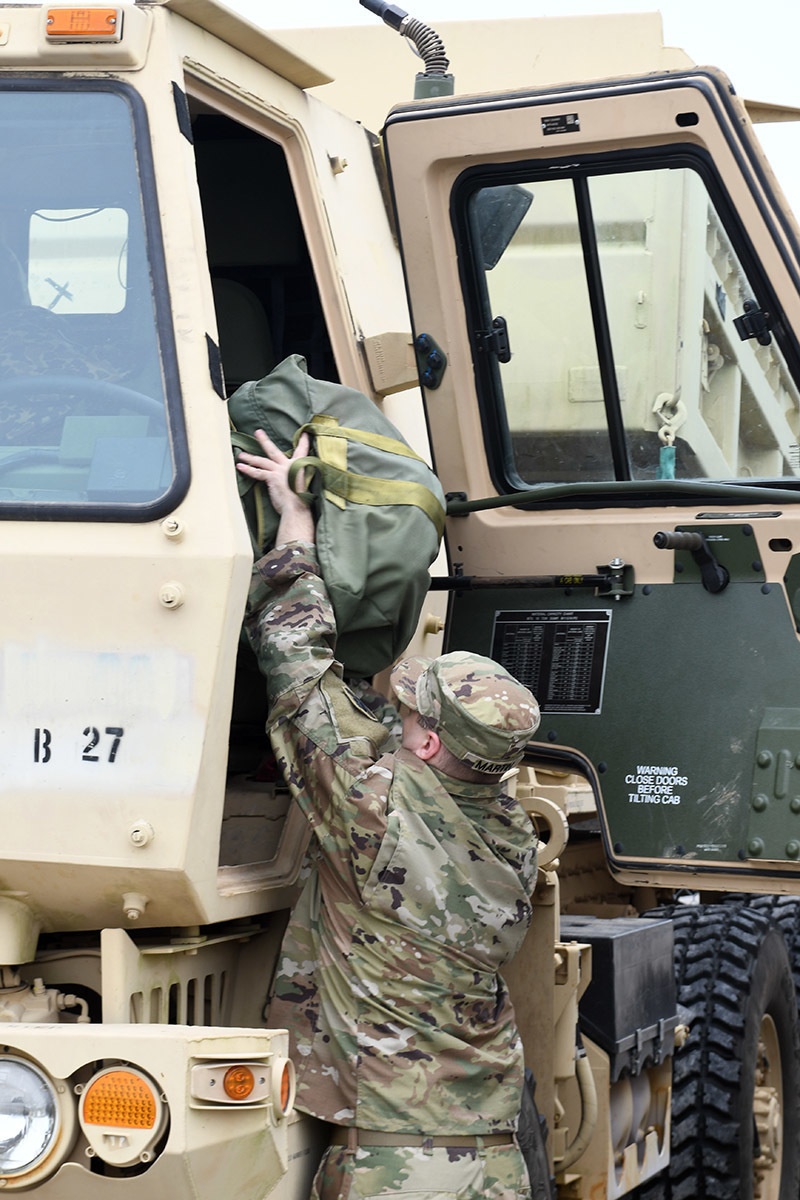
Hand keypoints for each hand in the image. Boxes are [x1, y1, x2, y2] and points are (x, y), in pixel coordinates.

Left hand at [236, 430, 315, 545]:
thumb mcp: (302, 483)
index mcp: (299, 465)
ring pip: (262, 461)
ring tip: (241, 455)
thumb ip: (296, 477)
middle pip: (273, 450)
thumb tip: (290, 479)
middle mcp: (289, 465)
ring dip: (250, 458)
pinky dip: (248, 470)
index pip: (301, 450)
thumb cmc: (301, 499)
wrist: (297, 507)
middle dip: (264, 440)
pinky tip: (240, 467)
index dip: (303, 442)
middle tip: (258, 432)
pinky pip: (258, 472)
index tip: (304, 434)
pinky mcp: (272, 477)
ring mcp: (279, 470)